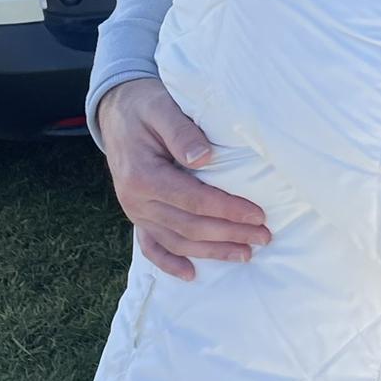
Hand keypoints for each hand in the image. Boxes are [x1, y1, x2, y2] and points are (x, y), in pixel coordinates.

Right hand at [96, 77, 269, 279]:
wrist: (117, 111)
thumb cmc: (146, 106)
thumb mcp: (162, 107)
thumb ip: (181, 131)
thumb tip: (203, 157)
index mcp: (142, 175)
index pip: (193, 200)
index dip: (227, 210)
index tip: (258, 215)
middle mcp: (135, 200)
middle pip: (189, 226)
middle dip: (229, 234)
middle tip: (264, 236)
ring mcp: (134, 212)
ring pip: (176, 241)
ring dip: (212, 251)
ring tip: (245, 253)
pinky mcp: (137, 216)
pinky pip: (151, 246)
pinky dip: (170, 263)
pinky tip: (191, 274)